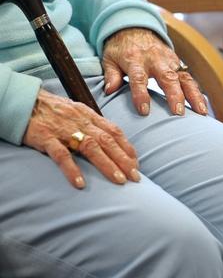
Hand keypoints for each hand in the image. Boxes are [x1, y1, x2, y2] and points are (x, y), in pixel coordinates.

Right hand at [23, 89, 139, 188]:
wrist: (26, 101)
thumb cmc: (54, 109)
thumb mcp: (78, 111)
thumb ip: (94, 124)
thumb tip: (112, 138)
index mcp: (89, 116)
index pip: (114, 131)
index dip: (127, 147)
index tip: (136, 162)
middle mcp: (81, 122)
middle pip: (107, 141)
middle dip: (124, 159)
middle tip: (135, 177)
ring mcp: (64, 129)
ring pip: (90, 147)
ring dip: (107, 164)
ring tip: (119, 180)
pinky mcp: (46, 137)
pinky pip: (61, 154)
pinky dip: (71, 168)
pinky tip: (80, 183)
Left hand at [103, 28, 207, 115]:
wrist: (135, 26)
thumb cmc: (121, 47)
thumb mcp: (109, 58)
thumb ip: (111, 75)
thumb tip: (110, 91)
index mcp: (135, 59)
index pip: (138, 78)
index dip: (141, 94)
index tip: (144, 111)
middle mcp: (155, 59)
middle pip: (167, 77)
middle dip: (174, 95)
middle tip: (178, 112)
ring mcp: (169, 60)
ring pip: (184, 78)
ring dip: (193, 95)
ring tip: (201, 112)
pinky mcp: (177, 62)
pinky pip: (189, 77)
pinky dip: (197, 91)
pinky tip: (202, 105)